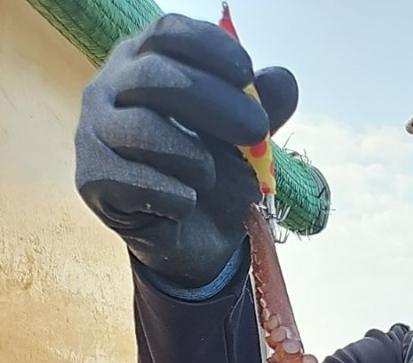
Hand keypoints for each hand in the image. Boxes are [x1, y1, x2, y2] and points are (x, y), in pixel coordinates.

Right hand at [75, 13, 297, 288]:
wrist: (192, 240)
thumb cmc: (212, 175)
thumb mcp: (244, 141)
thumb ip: (263, 108)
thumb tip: (283, 80)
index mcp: (142, 63)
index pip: (166, 34)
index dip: (207, 47)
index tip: (247, 73)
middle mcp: (108, 89)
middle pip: (153, 75)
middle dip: (212, 101)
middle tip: (257, 129)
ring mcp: (93, 132)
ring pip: (141, 128)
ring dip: (192, 156)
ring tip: (210, 176)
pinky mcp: (91, 179)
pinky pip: (133, 181)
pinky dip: (173, 195)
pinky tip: (187, 203)